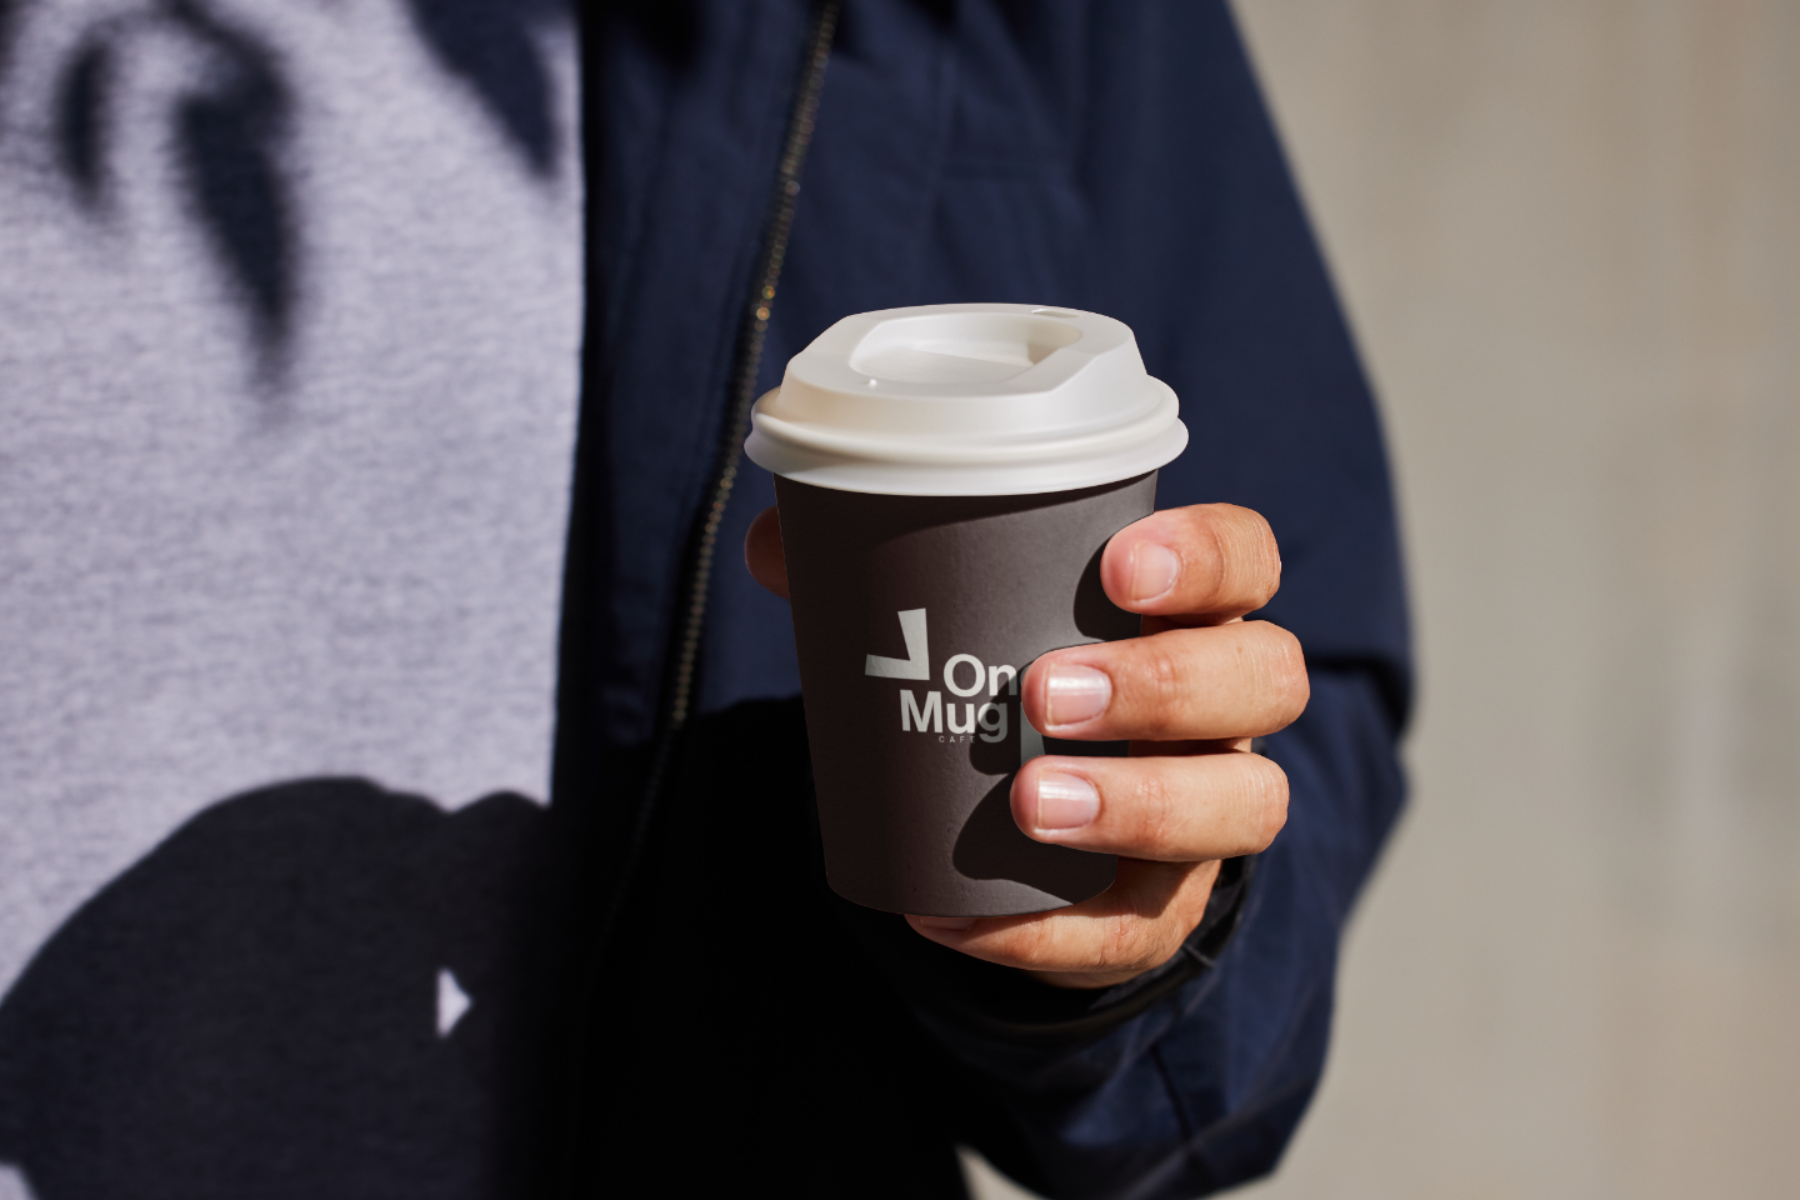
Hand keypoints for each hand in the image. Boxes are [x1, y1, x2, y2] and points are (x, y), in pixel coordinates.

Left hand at [743, 502, 1306, 988]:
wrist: (1028, 828)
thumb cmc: (1006, 685)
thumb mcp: (962, 621)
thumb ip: (877, 572)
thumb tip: (773, 541)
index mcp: (1187, 609)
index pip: (1244, 558)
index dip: (1205, 558)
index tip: (1118, 567)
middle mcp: (1224, 706)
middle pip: (1264, 678)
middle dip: (1164, 682)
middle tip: (1042, 692)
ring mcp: (1210, 808)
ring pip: (1244, 803)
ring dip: (1141, 804)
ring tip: (1029, 804)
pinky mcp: (1160, 908)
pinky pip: (1134, 931)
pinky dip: (1042, 931)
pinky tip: (955, 915)